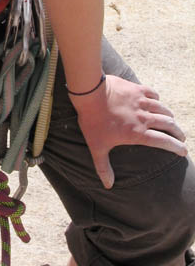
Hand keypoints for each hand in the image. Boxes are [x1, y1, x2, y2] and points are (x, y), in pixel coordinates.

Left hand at [71, 75, 187, 188]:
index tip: (184, 151)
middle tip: (181, 137)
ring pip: (162, 108)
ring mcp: (140, 101)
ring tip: (171, 120)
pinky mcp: (135, 88)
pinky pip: (152, 93)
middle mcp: (143, 118)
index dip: (176, 147)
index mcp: (138, 133)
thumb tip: (108, 185)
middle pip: (168, 124)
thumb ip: (103, 167)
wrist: (89, 93)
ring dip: (169, 115)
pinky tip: (156, 100)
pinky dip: (157, 98)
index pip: (164, 141)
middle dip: (177, 132)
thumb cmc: (93, 121)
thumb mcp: (97, 147)